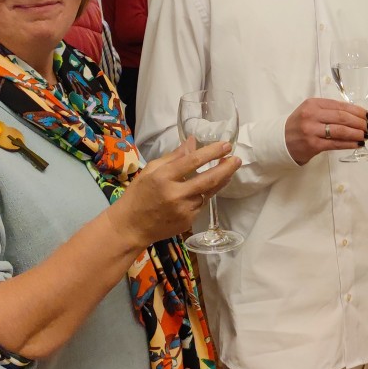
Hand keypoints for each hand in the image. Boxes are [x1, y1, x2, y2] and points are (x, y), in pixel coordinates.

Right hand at [107, 139, 238, 249]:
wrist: (130, 226)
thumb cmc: (138, 195)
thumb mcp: (151, 170)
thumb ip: (174, 157)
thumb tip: (193, 142)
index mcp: (163, 177)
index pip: (193, 161)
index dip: (212, 152)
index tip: (226, 145)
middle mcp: (175, 193)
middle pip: (209, 179)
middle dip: (226, 167)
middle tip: (237, 159)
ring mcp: (183, 209)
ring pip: (208, 192)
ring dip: (219, 181)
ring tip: (227, 170)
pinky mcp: (187, 221)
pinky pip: (201, 204)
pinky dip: (204, 195)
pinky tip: (204, 189)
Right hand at [285, 97, 367, 164]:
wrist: (280, 141)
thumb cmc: (299, 125)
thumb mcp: (310, 111)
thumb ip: (328, 110)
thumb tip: (354, 114)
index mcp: (313, 103)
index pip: (339, 105)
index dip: (356, 110)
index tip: (366, 114)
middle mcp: (311, 115)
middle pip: (342, 117)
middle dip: (359, 122)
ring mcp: (312, 130)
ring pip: (341, 130)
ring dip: (356, 133)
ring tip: (365, 135)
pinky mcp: (313, 144)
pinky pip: (336, 143)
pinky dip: (349, 143)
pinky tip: (357, 143)